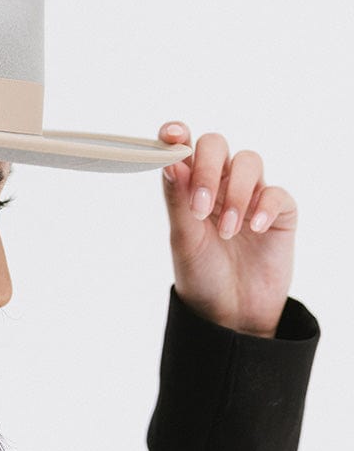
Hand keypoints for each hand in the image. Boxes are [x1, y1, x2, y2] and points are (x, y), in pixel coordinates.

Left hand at [158, 121, 296, 337]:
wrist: (231, 314)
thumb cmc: (202, 275)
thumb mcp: (183, 240)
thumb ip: (177, 199)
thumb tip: (170, 161)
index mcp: (189, 187)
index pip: (183, 148)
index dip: (177, 135)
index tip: (171, 136)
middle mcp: (219, 184)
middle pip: (216, 145)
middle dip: (208, 169)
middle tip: (200, 206)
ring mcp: (250, 196)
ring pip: (249, 162)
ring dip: (234, 194)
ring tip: (227, 231)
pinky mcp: (279, 212)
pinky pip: (276, 192)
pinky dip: (264, 206)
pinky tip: (254, 229)